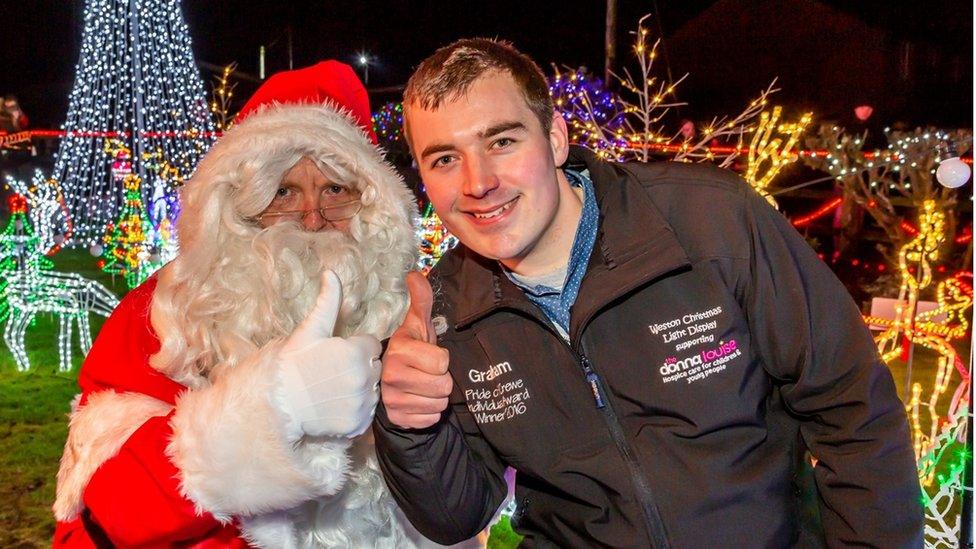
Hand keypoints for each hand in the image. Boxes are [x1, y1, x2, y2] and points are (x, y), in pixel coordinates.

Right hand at [276, 270, 381, 437]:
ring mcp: (363, 403)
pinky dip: (355, 410)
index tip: (336, 355)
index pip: (372, 344)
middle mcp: (365, 377)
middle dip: (361, 367)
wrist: (277, 404)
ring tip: (333, 390)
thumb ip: (328, 301)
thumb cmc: (291, 363)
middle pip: (375, 367)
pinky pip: (366, 413)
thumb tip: (331, 273)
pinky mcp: (359, 424)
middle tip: (333, 373)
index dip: (355, 348)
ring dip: (360, 389)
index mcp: (358, 351)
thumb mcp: (310, 329)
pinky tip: (335, 406)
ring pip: (373, 390)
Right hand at [380, 271, 452, 428]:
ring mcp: (393, 400)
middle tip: (429, 373)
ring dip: (437, 397)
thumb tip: (415, 274)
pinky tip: (420, 401)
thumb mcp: (418, 324)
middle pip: (443, 386)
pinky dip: (430, 412)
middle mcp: (392, 376)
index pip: (441, 363)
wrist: (394, 380)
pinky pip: (431, 419)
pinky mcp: (398, 419)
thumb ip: (421, 300)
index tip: (429, 356)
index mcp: (399, 350)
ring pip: (438, 404)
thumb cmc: (413, 350)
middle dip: (441, 380)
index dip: (441, 360)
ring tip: (425, 386)